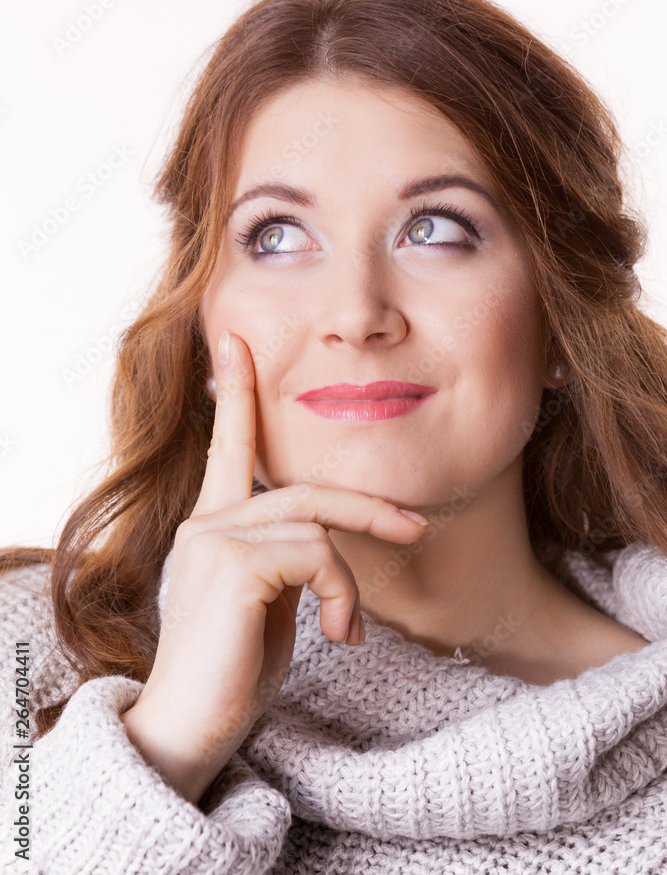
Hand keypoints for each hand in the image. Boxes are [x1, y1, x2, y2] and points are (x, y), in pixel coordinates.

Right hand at [121, 330, 427, 802]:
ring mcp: (213, 538)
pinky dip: (341, 593)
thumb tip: (323, 550)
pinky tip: (337, 635)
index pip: (228, 447)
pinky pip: (317, 554)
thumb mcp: (264, 603)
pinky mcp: (233, 564)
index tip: (235, 343)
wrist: (187, 731)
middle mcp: (206, 521)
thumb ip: (281, 561)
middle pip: (303, 485)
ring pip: (316, 520)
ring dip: (351, 576)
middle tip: (415, 526)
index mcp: (212, 525)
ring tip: (349, 629)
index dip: (235, 392)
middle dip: (367, 506)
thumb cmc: (229, 672)